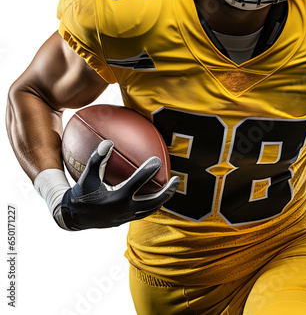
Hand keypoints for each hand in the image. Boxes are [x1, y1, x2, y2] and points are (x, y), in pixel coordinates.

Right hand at [59, 140, 179, 229]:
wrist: (73, 217)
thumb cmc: (81, 192)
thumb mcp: (87, 176)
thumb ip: (97, 159)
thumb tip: (108, 142)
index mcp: (116, 198)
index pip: (137, 183)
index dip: (148, 171)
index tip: (158, 160)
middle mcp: (124, 210)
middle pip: (152, 202)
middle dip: (166, 191)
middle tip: (176, 179)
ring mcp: (127, 217)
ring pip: (151, 210)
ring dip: (163, 199)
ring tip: (171, 188)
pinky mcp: (126, 221)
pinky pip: (144, 213)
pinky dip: (153, 204)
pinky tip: (157, 194)